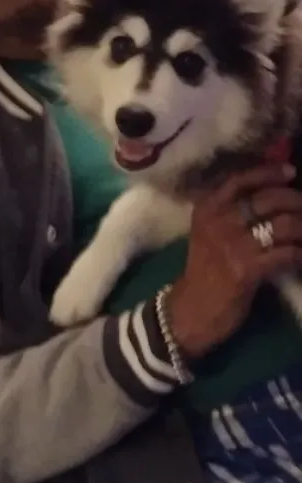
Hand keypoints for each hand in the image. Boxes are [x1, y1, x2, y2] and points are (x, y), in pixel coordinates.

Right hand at [166, 163, 301, 357]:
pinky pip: (286, 254)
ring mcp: (233, 246)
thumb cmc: (205, 270)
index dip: (269, 172)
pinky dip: (301, 255)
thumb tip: (271, 194)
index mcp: (207, 208)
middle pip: (268, 200)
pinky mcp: (247, 270)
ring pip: (282, 225)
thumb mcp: (208, 232)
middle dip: (295, 201)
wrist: (191, 311)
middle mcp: (218, 222)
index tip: (290, 172)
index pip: (240, 179)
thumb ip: (230, 211)